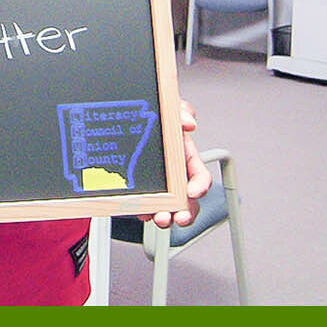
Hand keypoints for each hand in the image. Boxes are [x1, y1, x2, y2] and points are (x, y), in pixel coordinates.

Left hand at [141, 99, 211, 229]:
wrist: (126, 121)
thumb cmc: (155, 118)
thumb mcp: (169, 109)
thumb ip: (181, 111)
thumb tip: (189, 123)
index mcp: (185, 158)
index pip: (200, 178)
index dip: (200, 187)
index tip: (193, 192)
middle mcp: (175, 176)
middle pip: (187, 201)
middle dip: (186, 212)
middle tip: (179, 217)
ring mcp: (159, 186)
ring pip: (168, 209)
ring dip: (166, 217)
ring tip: (159, 218)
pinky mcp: (141, 191)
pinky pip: (145, 207)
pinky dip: (143, 211)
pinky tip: (139, 210)